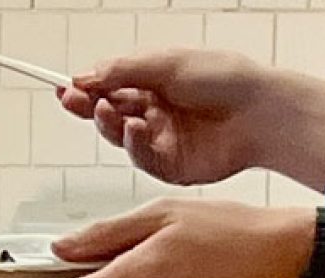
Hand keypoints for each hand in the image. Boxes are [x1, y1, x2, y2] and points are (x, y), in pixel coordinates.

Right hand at [58, 48, 271, 186]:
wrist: (260, 112)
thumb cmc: (226, 79)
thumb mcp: (166, 64)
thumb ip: (123, 71)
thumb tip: (86, 75)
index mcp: (155, 84)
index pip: (110, 87)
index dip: (86, 89)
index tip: (64, 88)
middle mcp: (156, 113)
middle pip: (110, 114)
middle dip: (89, 107)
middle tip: (73, 101)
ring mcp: (162, 140)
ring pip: (121, 137)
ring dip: (109, 124)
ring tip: (107, 110)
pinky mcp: (171, 166)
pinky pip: (142, 158)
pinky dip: (135, 145)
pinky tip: (137, 129)